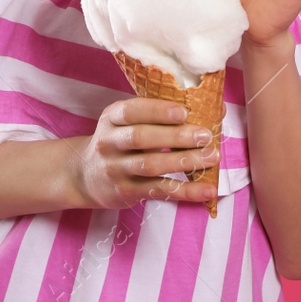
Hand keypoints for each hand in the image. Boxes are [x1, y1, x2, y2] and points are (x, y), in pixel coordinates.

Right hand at [68, 98, 219, 209]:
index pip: (132, 111)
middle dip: (176, 136)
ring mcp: (115, 169)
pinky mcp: (125, 192)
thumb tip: (215, 109)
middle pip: (142, 137)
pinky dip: (186, 191)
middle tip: (205, 135)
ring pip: (151, 165)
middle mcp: (109, 142)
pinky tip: (207, 190)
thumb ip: (162, 115)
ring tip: (212, 157)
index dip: (158, 111)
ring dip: (184, 161)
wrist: (85, 176)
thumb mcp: (128, 123)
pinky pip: (159, 191)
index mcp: (112, 118)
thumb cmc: (120, 141)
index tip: (184, 112)